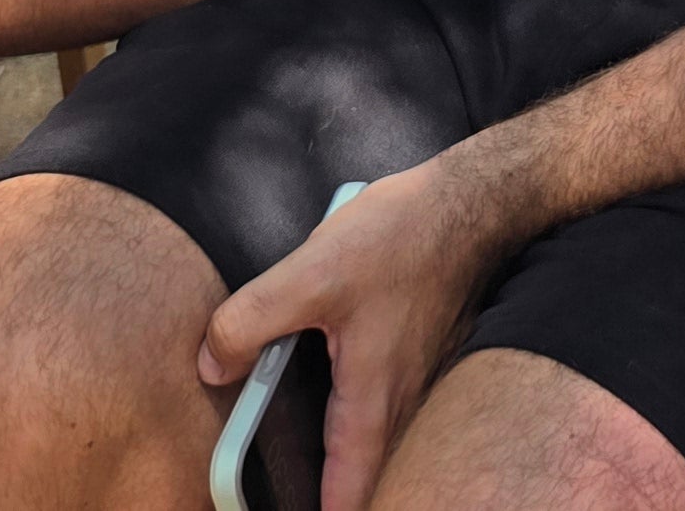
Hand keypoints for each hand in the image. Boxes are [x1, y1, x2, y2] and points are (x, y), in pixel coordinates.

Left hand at [197, 157, 521, 510]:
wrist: (471, 202)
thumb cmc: (402, 237)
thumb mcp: (311, 273)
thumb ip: (251, 320)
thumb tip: (213, 364)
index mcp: (373, 398)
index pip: (351, 491)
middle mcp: (402, 400)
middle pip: (369, 475)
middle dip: (341, 493)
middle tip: (297, 497)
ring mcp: (418, 379)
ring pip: (382, 443)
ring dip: (353, 461)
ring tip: (323, 472)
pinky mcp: (421, 355)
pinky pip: (392, 408)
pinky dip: (365, 422)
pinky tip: (341, 398)